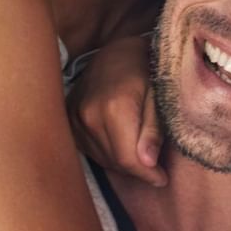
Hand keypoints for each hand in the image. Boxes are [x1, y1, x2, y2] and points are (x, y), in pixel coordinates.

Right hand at [66, 34, 165, 186]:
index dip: (147, 174)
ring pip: (102, 158)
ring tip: (140, 154)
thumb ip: (153, 129)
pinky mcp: (68, 120)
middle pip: (115, 162)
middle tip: (156, 167)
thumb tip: (148, 162)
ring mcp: (74, 118)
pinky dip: (107, 153)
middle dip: (138, 170)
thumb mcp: (159, 95)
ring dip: (123, 163)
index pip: (128, 159)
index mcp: (115, 108)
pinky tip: (121, 144)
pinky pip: (89, 150)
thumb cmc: (145, 69)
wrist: (116, 50)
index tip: (162, 179)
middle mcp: (89, 115)